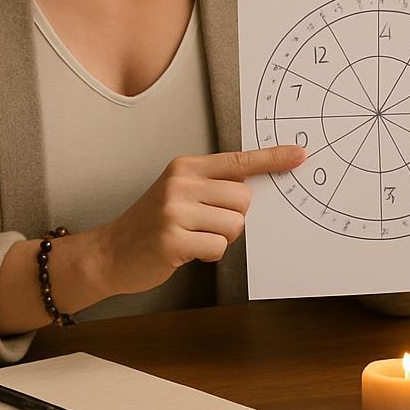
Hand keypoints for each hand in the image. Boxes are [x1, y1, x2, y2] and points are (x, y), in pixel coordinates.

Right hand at [97, 145, 304, 293]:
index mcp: (186, 167)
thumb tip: (254, 190)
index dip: (272, 158)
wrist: (110, 252)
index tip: (299, 154)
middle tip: (205, 225)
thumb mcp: (179, 192)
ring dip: (221, 238)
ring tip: (193, 237)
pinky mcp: (172, 239)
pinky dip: (209, 255)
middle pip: (244, 199)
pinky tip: (186, 251)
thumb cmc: (153, 224)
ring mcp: (174, 211)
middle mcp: (180, 183)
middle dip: (234, 218)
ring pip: (234, 225)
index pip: (238, 160)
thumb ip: (213, 186)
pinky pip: (218, 247)